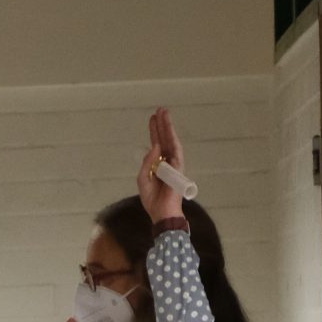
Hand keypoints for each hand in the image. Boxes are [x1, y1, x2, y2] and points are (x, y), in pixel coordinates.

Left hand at [138, 106, 185, 225]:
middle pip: (164, 139)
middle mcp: (167, 161)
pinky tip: (165, 133)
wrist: (161, 212)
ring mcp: (174, 163)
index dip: (155, 131)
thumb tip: (154, 146)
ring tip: (164, 113)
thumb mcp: (142, 179)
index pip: (157, 143)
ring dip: (168, 127)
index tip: (153, 117)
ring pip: (171, 141)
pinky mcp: (178, 168)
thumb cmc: (152, 199)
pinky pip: (175, 152)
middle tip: (160, 109)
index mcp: (158, 164)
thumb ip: (147, 163)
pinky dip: (170, 142)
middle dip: (162, 124)